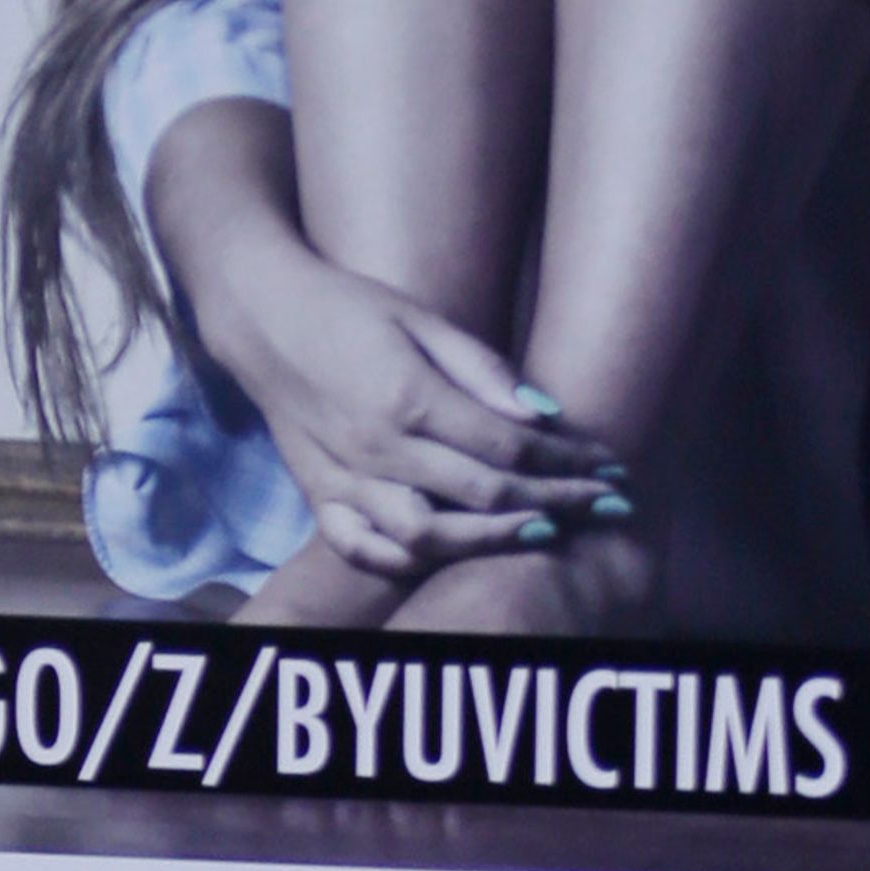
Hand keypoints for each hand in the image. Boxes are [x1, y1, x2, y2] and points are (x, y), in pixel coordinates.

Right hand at [225, 240, 618, 584]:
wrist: (260, 317)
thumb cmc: (347, 308)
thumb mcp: (420, 317)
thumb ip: (481, 370)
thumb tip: (544, 414)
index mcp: (409, 398)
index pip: (509, 449)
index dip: (568, 463)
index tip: (609, 468)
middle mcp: (378, 448)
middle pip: (484, 495)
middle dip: (556, 504)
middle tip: (606, 507)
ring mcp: (345, 479)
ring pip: (429, 536)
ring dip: (494, 541)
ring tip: (544, 532)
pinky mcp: (318, 495)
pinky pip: (363, 548)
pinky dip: (408, 562)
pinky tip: (453, 554)